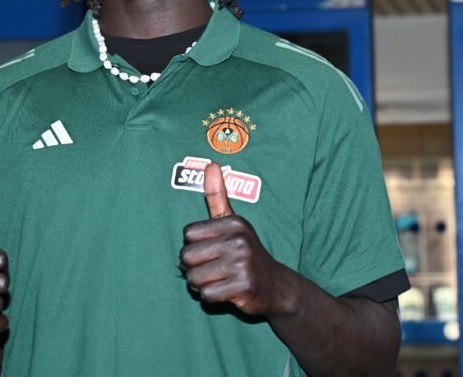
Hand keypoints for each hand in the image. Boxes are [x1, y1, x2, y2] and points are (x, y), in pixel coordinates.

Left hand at [180, 163, 294, 316]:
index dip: (194, 246)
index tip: (211, 250)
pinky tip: (225, 291)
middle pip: (187, 257)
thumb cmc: (245, 251)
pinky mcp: (244, 286)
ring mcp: (243, 264)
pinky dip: (211, 297)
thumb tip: (211, 164)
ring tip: (218, 280)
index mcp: (233, 222)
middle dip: (194, 268)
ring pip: (195, 278)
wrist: (275, 284)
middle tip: (212, 269)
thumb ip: (218, 195)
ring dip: (201, 284)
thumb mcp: (233, 222)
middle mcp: (239, 240)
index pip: (188, 235)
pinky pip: (207, 295)